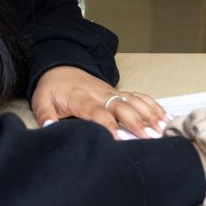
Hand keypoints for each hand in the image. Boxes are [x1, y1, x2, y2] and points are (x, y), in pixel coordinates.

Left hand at [30, 66, 168, 139]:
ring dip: (150, 114)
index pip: (98, 113)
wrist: (61, 66)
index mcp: (82, 98)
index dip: (109, 125)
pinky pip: (139, 97)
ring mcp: (112, 92)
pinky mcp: (118, 92)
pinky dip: (153, 106)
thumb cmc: (53, 87)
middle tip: (150, 137)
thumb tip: (49, 127)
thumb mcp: (41, 99)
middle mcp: (101, 94)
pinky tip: (164, 116)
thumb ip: (45, 114)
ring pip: (135, 101)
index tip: (118, 139)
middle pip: (122, 107)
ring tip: (163, 128)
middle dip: (137, 122)